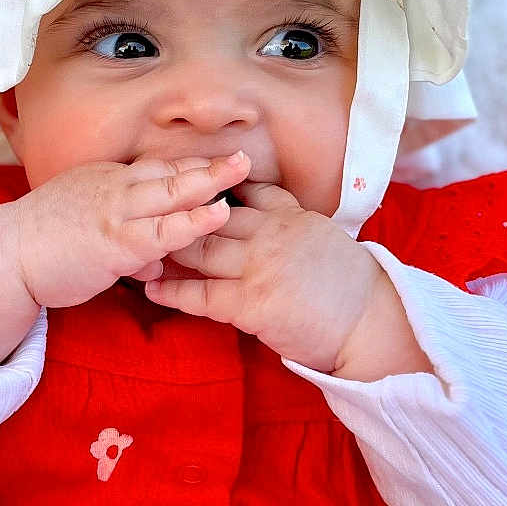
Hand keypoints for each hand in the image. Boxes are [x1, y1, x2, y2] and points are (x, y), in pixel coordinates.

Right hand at [9, 151, 249, 309]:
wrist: (6, 257)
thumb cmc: (44, 249)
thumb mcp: (85, 231)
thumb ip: (125, 241)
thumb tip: (155, 260)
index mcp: (104, 180)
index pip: (154, 169)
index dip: (187, 166)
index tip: (215, 163)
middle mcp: (113, 187)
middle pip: (168, 170)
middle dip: (207, 163)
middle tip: (242, 155)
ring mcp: (116, 212)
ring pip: (170, 191)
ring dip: (209, 180)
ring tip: (243, 168)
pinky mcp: (117, 241)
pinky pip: (163, 229)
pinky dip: (193, 220)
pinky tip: (218, 213)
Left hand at [146, 181, 424, 377]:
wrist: (369, 324)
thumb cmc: (348, 288)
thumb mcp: (322, 237)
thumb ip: (288, 222)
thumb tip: (256, 213)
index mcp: (291, 215)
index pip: (246, 189)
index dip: (210, 185)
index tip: (180, 181)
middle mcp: (272, 233)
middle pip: (211, 215)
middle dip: (177, 214)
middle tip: (143, 215)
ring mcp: (260, 267)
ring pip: (201, 250)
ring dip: (166, 249)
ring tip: (137, 249)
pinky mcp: (252, 304)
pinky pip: (201, 295)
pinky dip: (172, 291)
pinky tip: (151, 288)